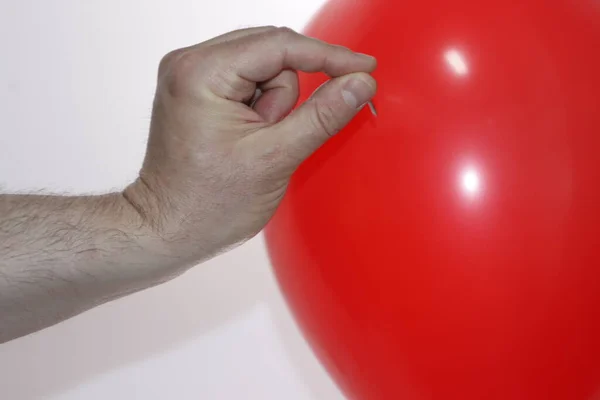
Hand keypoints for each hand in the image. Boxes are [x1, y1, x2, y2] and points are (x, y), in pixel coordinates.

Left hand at [125, 26, 376, 261]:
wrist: (167, 229)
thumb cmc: (208, 204)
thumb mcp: (274, 159)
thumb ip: (322, 116)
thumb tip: (360, 83)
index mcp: (202, 73)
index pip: (280, 45)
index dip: (329, 56)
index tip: (364, 67)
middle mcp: (190, 62)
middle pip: (271, 52)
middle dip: (286, 96)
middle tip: (273, 136)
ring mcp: (190, 74)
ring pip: (263, 68)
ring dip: (272, 106)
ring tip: (253, 144)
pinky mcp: (197, 89)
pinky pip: (248, 81)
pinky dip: (261, 107)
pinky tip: (248, 137)